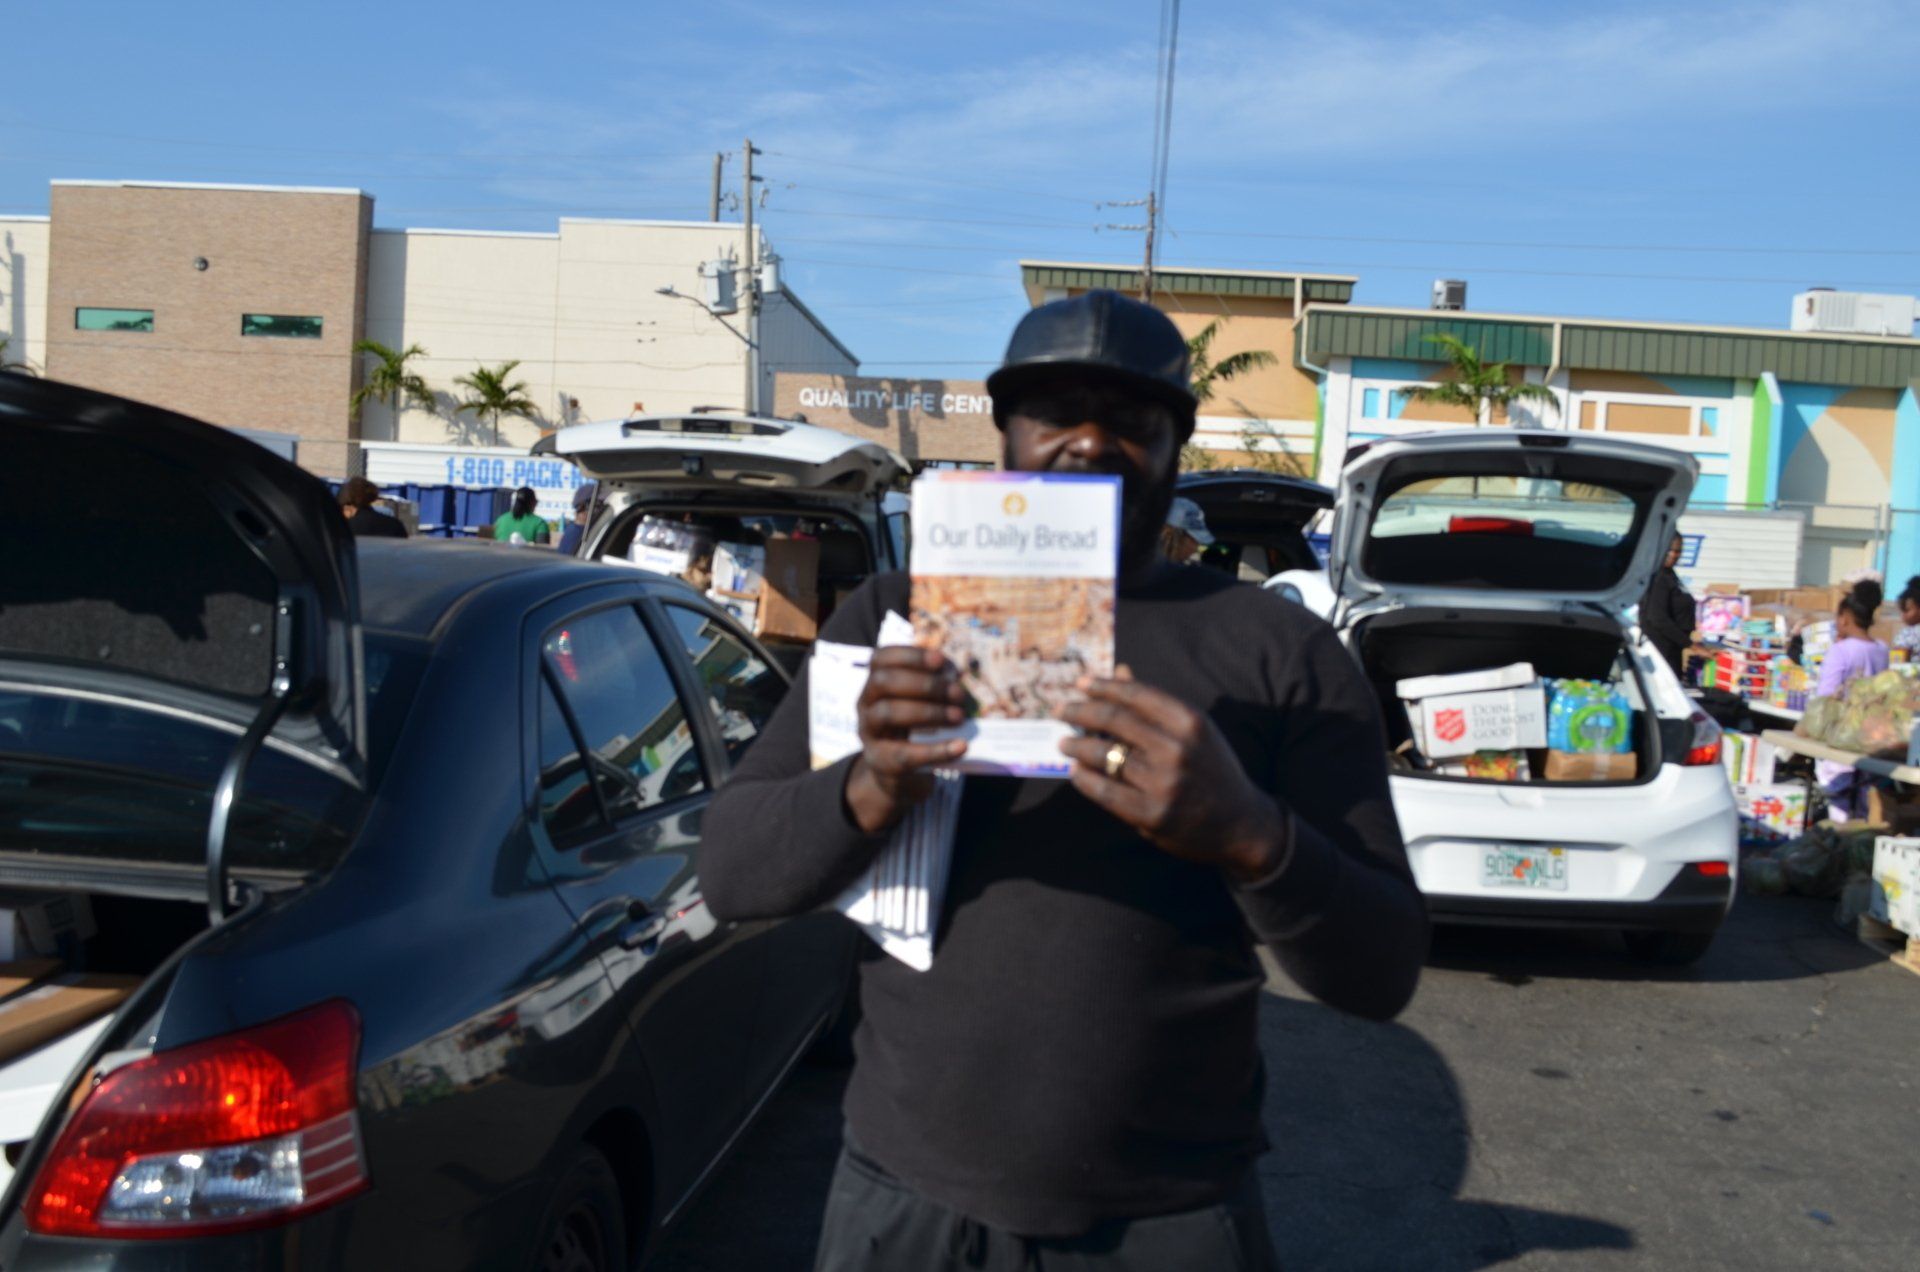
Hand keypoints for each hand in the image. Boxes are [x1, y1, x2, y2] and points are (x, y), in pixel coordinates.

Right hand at [845, 645, 968, 834]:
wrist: (892, 773)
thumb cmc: (910, 728)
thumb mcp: (916, 703)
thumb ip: (932, 688)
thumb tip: (955, 678)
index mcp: (875, 684)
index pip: (880, 659)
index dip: (910, 655)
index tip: (940, 660)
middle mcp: (866, 704)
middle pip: (884, 682)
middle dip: (924, 684)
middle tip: (958, 693)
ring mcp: (869, 733)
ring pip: (888, 713)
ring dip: (929, 712)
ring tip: (959, 717)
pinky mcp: (881, 762)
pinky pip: (905, 754)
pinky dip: (937, 750)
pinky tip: (961, 746)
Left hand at [1056, 669, 1285, 881]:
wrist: (1240, 824)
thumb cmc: (1211, 769)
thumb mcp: (1192, 731)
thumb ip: (1154, 704)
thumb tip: (1119, 671)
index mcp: (1189, 721)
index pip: (1134, 694)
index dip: (1102, 686)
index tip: (1080, 684)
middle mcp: (1177, 749)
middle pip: (1114, 720)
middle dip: (1079, 712)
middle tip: (1060, 710)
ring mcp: (1164, 784)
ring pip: (1104, 756)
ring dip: (1077, 746)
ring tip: (1064, 743)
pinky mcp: (1152, 814)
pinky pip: (1106, 792)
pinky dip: (1085, 780)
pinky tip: (1076, 773)